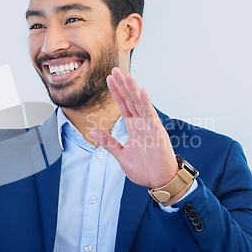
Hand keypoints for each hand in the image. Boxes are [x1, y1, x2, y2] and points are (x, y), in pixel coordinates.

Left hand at [89, 67, 177, 189]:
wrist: (158, 182)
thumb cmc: (144, 169)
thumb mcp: (121, 154)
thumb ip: (108, 142)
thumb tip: (93, 131)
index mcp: (134, 127)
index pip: (123, 105)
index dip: (116, 92)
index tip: (109, 78)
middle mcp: (142, 123)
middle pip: (131, 100)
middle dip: (123, 85)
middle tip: (115, 70)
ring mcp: (150, 127)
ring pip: (140, 104)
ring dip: (133, 90)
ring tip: (127, 76)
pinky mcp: (157, 133)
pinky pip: (151, 116)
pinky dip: (146, 104)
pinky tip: (142, 92)